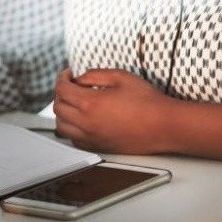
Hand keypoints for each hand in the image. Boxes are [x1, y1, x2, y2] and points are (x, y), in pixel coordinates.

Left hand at [53, 68, 174, 154]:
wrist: (164, 126)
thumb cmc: (147, 100)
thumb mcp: (121, 77)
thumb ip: (95, 74)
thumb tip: (80, 79)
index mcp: (90, 104)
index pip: (62, 90)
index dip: (61, 78)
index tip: (68, 74)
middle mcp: (87, 124)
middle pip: (58, 108)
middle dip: (61, 94)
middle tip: (71, 86)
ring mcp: (92, 138)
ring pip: (62, 127)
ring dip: (63, 112)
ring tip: (75, 103)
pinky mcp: (99, 147)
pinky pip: (74, 139)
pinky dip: (72, 128)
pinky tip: (83, 119)